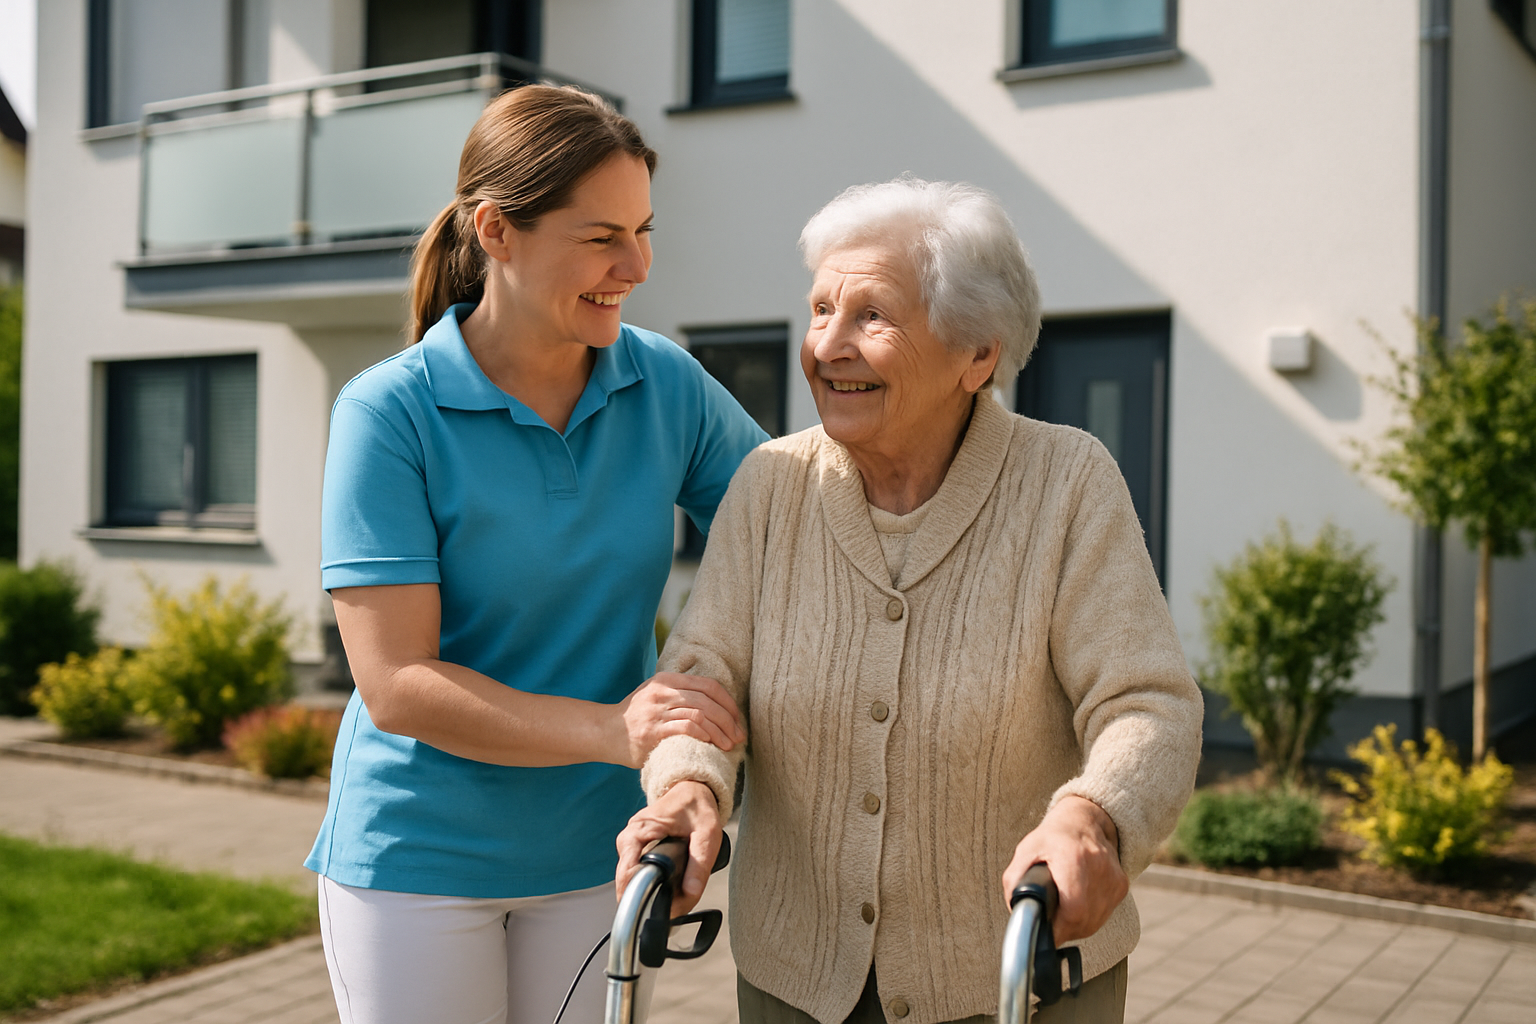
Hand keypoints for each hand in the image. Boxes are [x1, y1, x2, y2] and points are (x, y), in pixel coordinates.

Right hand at [615, 673, 745, 768]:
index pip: (709, 685)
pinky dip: (703, 736)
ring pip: (700, 715)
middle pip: (708, 701)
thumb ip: (680, 693)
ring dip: (720, 732)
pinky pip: (686, 728)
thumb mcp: (656, 694)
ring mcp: (657, 711)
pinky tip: (711, 744)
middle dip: (729, 720)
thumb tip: (715, 703)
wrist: (605, 731)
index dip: (728, 702)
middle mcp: (664, 691)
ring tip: (729, 745)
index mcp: (668, 680)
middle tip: (739, 736)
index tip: (738, 719)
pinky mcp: (653, 731)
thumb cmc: (636, 716)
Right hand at [615, 781, 722, 915]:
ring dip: (650, 892)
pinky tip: (669, 890)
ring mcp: (630, 844)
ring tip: (676, 900)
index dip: (638, 896)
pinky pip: (637, 872)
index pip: (627, 872)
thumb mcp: (706, 834)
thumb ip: (699, 863)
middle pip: (627, 880)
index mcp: (640, 830)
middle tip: (675, 909)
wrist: (692, 789)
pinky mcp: (636, 848)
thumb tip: (690, 893)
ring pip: (632, 879)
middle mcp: (629, 837)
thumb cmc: (697, 807)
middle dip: (648, 898)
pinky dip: (651, 883)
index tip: (658, 911)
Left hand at [1002, 796, 1127, 945]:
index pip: (1073, 908)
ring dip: (1076, 926)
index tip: (1045, 933)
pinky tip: (1077, 905)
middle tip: (1050, 923)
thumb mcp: (1025, 851)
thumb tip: (1018, 913)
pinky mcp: (1121, 886)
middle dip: (1064, 929)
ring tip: (1062, 912)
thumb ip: (1015, 881)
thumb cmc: (1053, 837)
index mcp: (1073, 857)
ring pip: (1095, 922)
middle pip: (1084, 920)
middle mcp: (1099, 868)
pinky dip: (1089, 917)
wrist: (1085, 821)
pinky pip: (1104, 915)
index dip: (1058, 927)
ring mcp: (1113, 878)